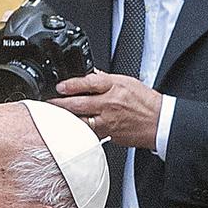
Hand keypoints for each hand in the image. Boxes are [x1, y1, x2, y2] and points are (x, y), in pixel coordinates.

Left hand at [49, 70, 164, 148]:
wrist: (160, 123)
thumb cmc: (145, 102)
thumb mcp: (127, 82)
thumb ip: (105, 78)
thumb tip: (88, 73)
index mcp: (115, 87)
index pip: (88, 83)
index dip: (71, 85)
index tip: (59, 86)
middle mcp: (110, 103)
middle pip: (79, 103)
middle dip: (60, 103)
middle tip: (48, 102)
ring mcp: (108, 121)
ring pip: (80, 120)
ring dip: (64, 118)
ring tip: (52, 116)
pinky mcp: (108, 134)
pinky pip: (88, 133)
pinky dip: (76, 130)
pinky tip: (66, 129)